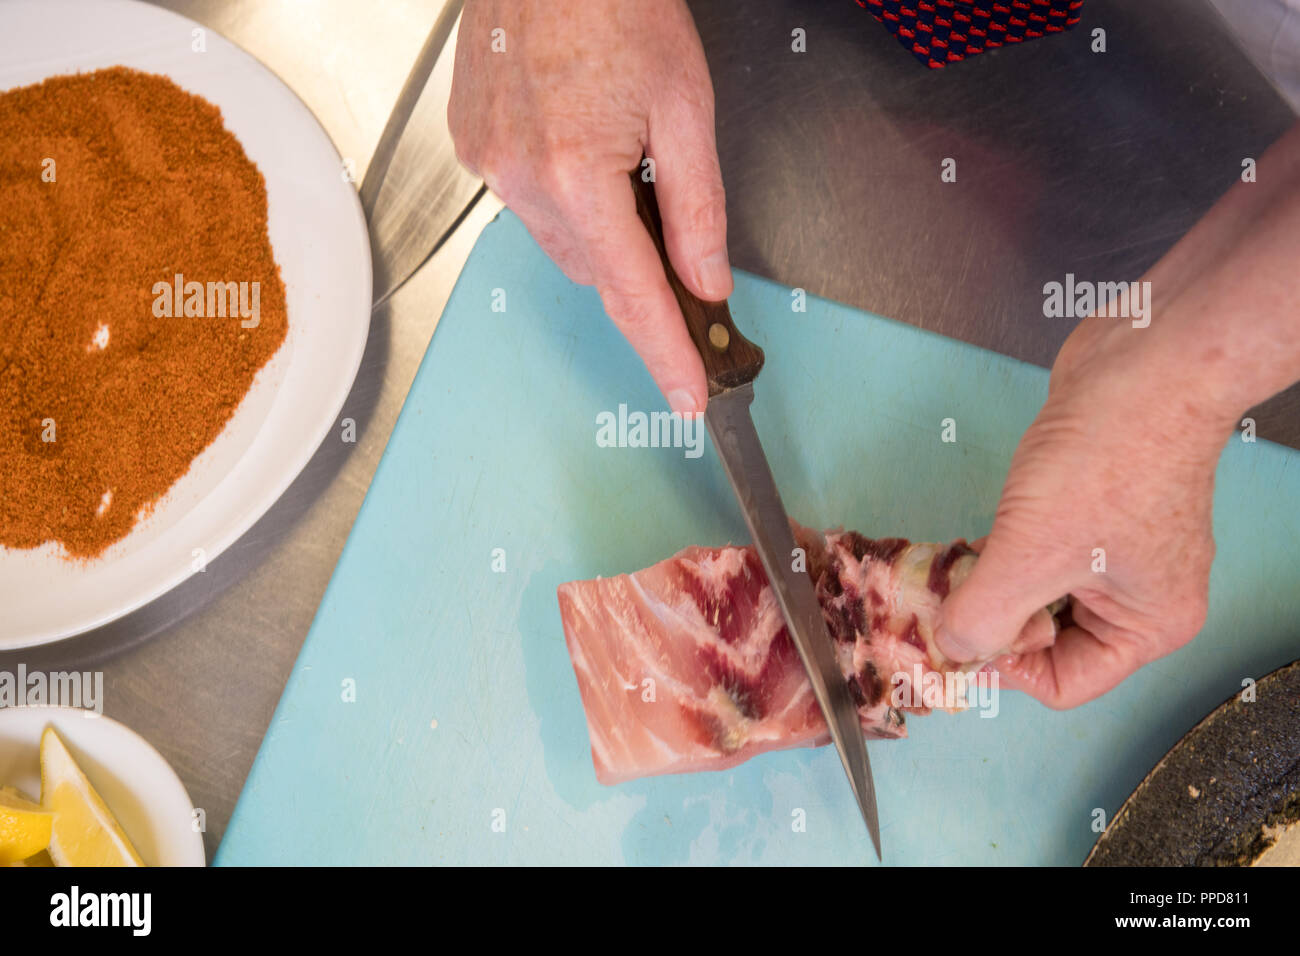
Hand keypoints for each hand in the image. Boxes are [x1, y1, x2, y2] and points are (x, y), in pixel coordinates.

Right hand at [448, 0, 728, 412]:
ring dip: (600, 227)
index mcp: (578, 173)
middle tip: (668, 220)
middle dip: (638, 266)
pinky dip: (564, 197)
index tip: (688, 396)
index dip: (666, 353)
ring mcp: (489, 164)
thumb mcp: (686, 107)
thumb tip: (706, 280)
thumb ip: (698, 208)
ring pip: (562, 242)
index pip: (633, 294)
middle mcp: (521, 177)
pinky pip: (528, 204)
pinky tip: (581, 143)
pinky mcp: (473, 147)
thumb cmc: (615, 1)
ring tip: (618, 154)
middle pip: (597, 271)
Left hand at [936, 314, 1234, 706]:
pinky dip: (1002, 553)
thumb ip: (986, 614)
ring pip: (1038, 592)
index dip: (1004, 669)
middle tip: (936, 608)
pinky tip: (967, 546)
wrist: (1141, 362)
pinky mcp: (1090, 508)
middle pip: (1050, 639)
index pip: (1065, 682)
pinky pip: (1037, 552)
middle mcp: (1139, 593)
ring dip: (991, 587)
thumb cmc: (1111, 456)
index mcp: (1148, 623)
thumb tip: (954, 646)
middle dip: (993, 624)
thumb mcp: (1034, 553)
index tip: (952, 640)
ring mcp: (1115, 549)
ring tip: (944, 577)